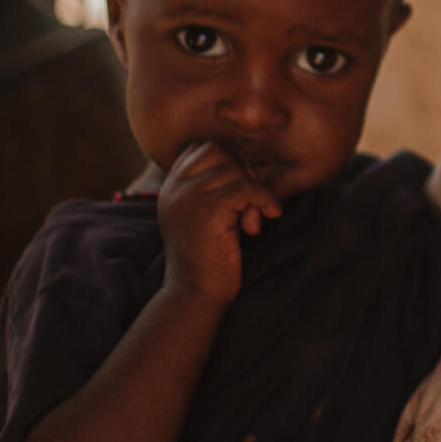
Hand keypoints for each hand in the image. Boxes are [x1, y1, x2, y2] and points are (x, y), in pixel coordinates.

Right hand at [157, 140, 281, 303]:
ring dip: (254, 192)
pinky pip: (247, 189)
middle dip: (242, 172)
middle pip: (218, 151)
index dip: (228, 161)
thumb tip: (249, 162)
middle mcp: (173, 189)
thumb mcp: (206, 215)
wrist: (196, 294)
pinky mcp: (207, 213)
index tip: (242, 188)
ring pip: (235, 170)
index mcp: (170, 188)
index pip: (201, 148)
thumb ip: (214, 188)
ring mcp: (187, 199)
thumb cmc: (209, 256)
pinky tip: (270, 216)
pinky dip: (265, 199)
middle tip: (250, 201)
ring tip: (252, 221)